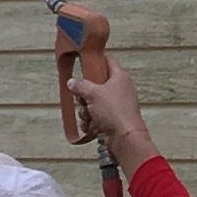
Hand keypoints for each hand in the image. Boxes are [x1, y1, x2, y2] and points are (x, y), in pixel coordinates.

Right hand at [69, 50, 153, 172]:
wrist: (125, 137)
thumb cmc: (113, 110)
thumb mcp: (93, 93)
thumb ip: (80, 85)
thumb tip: (72, 82)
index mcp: (119, 76)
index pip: (107, 60)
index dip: (95, 59)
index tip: (82, 62)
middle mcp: (118, 89)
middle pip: (94, 84)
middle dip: (84, 95)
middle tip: (82, 99)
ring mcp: (115, 105)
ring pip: (92, 102)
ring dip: (85, 110)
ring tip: (88, 116)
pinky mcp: (111, 119)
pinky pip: (94, 116)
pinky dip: (90, 121)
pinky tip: (91, 126)